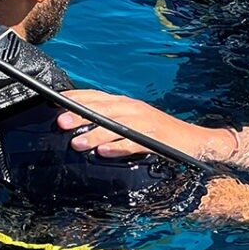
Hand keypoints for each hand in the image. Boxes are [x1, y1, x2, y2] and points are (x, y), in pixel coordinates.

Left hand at [56, 90, 234, 159]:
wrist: (192, 140)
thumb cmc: (157, 134)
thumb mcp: (132, 122)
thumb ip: (110, 121)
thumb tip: (80, 125)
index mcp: (126, 103)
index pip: (97, 96)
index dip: (77, 98)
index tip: (56, 102)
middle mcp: (134, 109)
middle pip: (103, 109)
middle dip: (80, 115)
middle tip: (61, 122)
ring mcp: (145, 123)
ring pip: (115, 125)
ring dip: (94, 134)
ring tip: (76, 143)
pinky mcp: (155, 139)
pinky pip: (133, 143)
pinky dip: (118, 148)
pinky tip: (103, 153)